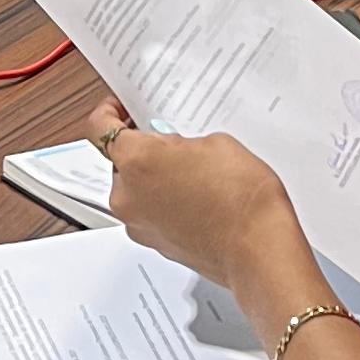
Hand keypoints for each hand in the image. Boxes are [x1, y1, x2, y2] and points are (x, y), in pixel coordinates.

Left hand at [89, 105, 314, 304]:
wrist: (259, 250)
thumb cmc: (243, 202)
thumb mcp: (216, 144)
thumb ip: (181, 142)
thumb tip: (175, 148)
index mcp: (136, 161)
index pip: (99, 127)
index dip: (110, 112)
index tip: (119, 109)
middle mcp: (128, 196)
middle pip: (120, 162)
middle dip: (144, 151)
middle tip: (174, 145)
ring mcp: (139, 225)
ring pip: (136, 190)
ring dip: (155, 180)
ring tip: (195, 175)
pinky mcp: (155, 245)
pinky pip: (150, 214)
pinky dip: (165, 204)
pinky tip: (197, 199)